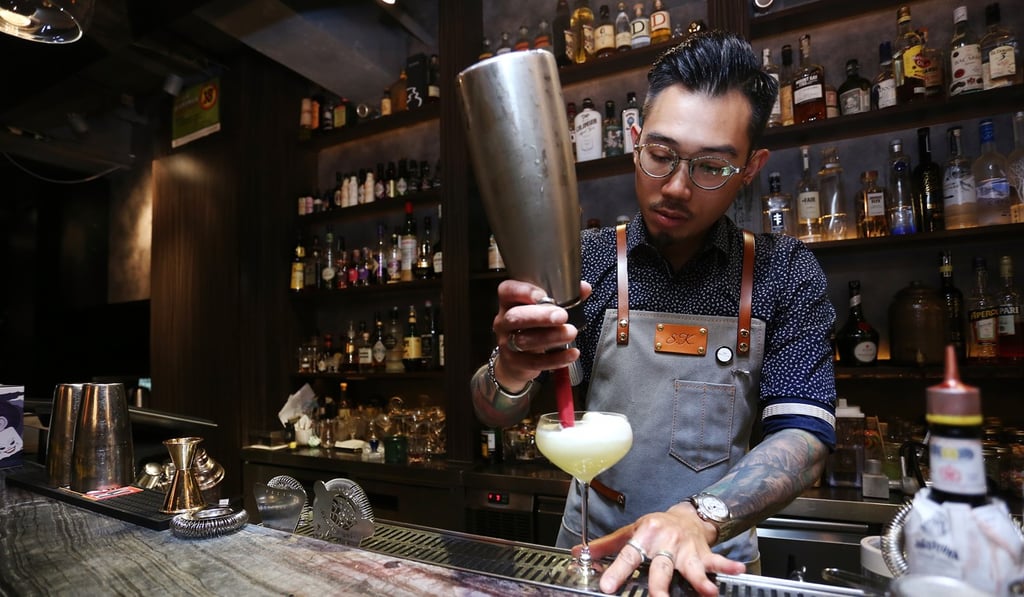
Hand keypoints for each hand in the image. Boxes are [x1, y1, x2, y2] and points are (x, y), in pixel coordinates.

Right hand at [491, 279, 591, 390]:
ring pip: (524, 340)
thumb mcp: (542, 310)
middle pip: (515, 317)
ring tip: (571, 333)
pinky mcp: (515, 363)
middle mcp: (504, 321)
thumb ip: (564, 297)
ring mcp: (507, 343)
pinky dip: (556, 358)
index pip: (508, 290)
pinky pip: (535, 362)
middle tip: (562, 316)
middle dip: (540, 316)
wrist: (515, 361)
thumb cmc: (531, 328)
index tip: (543, 295)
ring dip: (550, 336)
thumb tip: (584, 288)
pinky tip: (571, 353)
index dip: (523, 291)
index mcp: (509, 302)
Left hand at [578, 504, 744, 596]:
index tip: (607, 586)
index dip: (617, 571)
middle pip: (661, 566)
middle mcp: (665, 542)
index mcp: (644, 536)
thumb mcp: (629, 532)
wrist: (686, 515)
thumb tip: (579, 553)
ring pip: (690, 567)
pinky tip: (736, 571)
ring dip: (698, 579)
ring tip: (706, 591)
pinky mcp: (703, 553)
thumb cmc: (654, 527)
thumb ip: (606, 546)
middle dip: (659, 584)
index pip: (628, 555)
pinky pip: (716, 561)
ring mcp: (686, 549)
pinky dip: (727, 566)